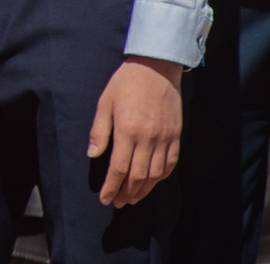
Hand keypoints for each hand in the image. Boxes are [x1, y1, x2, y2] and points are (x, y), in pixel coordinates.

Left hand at [88, 57, 182, 207]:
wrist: (157, 66)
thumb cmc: (126, 82)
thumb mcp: (105, 101)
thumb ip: (99, 130)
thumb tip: (92, 154)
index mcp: (127, 130)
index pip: (119, 168)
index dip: (112, 187)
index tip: (105, 199)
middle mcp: (148, 138)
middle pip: (138, 176)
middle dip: (127, 193)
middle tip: (118, 203)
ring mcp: (165, 138)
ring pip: (156, 174)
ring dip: (144, 189)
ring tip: (133, 198)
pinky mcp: (176, 135)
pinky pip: (171, 163)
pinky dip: (162, 176)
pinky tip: (153, 182)